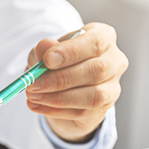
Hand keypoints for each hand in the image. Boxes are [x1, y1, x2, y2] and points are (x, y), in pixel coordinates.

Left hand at [25, 22, 128, 142]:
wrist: (65, 87)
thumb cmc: (59, 62)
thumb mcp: (47, 52)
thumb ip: (45, 49)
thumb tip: (44, 46)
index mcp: (104, 37)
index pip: (95, 43)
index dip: (71, 52)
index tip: (47, 60)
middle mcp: (114, 61)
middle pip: (96, 70)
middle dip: (61, 79)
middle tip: (34, 84)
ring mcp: (112, 87)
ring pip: (93, 95)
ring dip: (59, 98)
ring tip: (33, 96)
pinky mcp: (104, 108)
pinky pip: (82, 112)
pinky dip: (56, 110)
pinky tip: (37, 106)